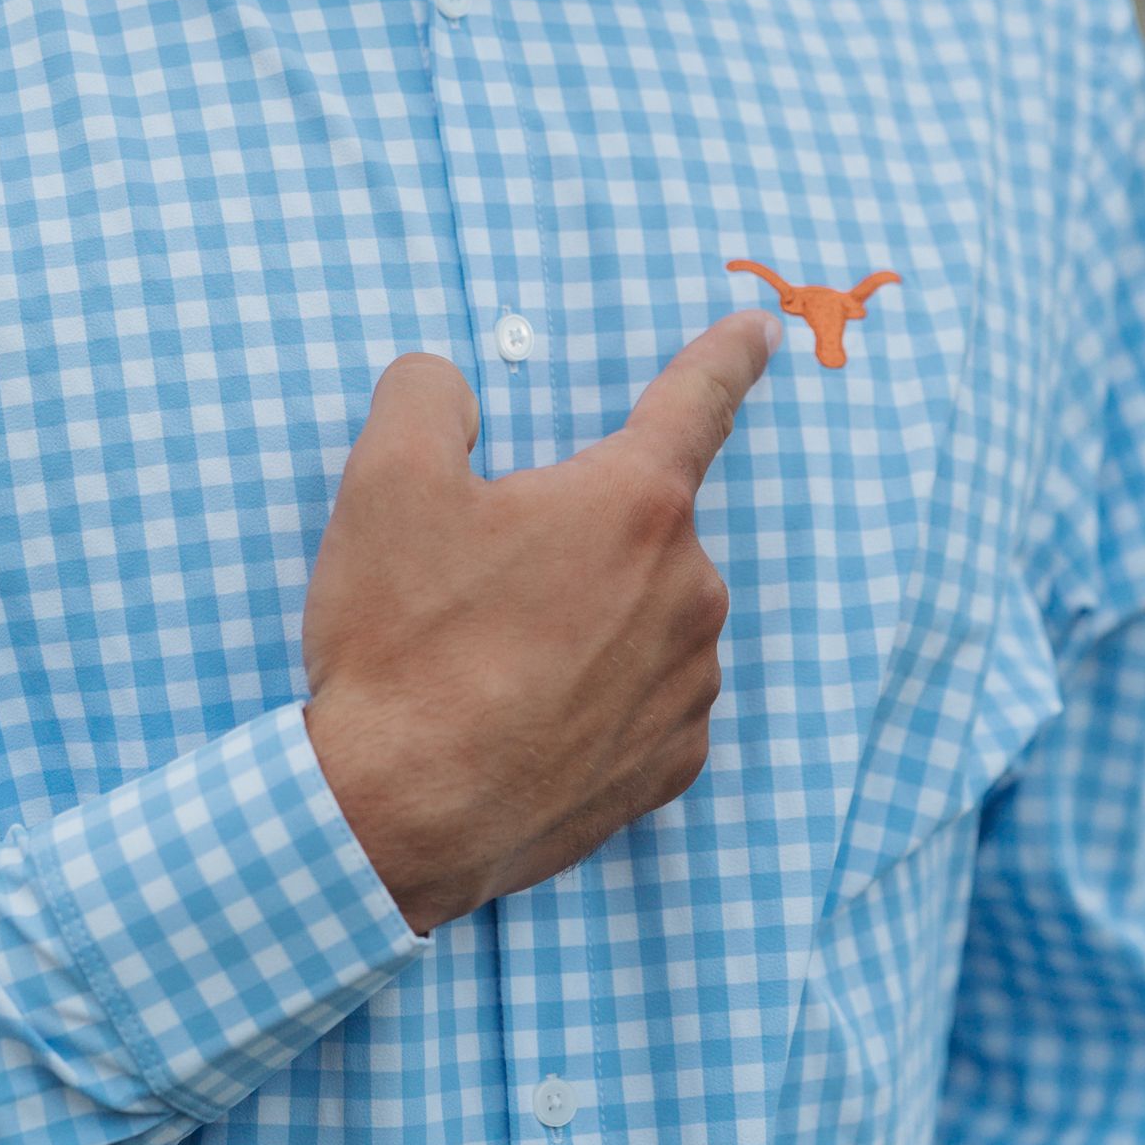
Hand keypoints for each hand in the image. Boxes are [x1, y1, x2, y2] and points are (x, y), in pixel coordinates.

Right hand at [302, 311, 779, 934]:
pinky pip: (647, 700)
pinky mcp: (672, 764)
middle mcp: (687, 588)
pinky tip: (528, 715)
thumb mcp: (384, 483)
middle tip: (481, 583)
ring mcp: (688, 683)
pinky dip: (598, 697)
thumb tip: (450, 389)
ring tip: (491, 662)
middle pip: (640, 526)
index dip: (726, 356)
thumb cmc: (402, 644)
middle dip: (575, 538)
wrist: (400, 814)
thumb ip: (426, 395)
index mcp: (633, 503)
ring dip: (588, 621)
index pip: (696, 401)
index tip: (760, 330)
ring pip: (644, 616)